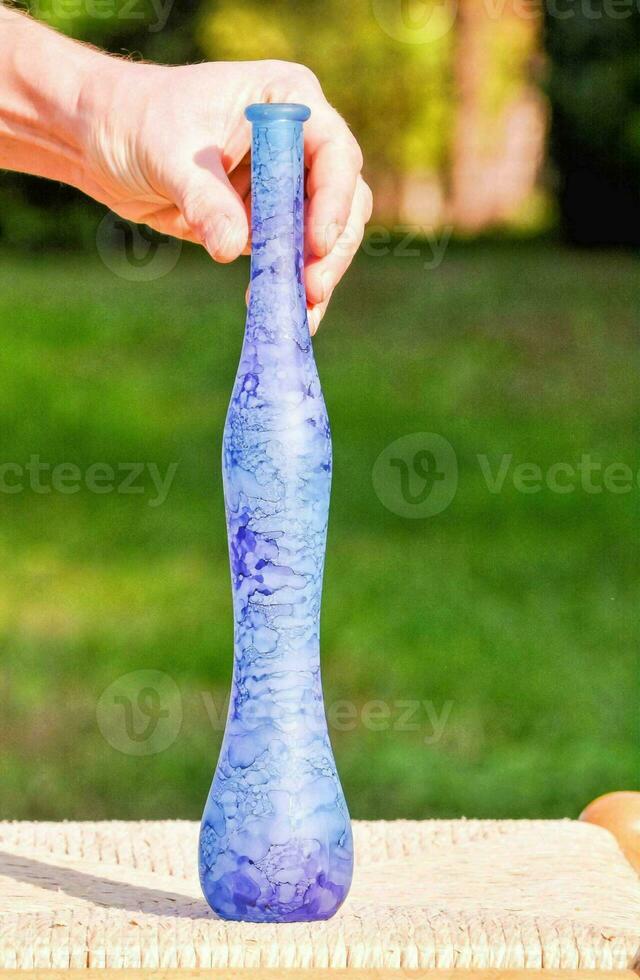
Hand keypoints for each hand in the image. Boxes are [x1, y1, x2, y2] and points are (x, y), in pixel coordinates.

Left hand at [79, 58, 371, 331]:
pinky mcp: (268, 220)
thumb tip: (233, 249)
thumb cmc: (135, 118)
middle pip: (344, 198)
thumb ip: (204, 199)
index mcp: (285, 99)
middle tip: (311, 290)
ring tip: (300, 316)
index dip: (333, 199)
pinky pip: (293, 257)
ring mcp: (287, 183)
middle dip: (331, 248)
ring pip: (327, 234)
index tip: (316, 243)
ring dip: (317, 275)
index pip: (332, 151)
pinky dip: (290, 286)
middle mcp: (298, 140)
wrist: (102, 138)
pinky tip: (280, 313)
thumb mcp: (167, 153)